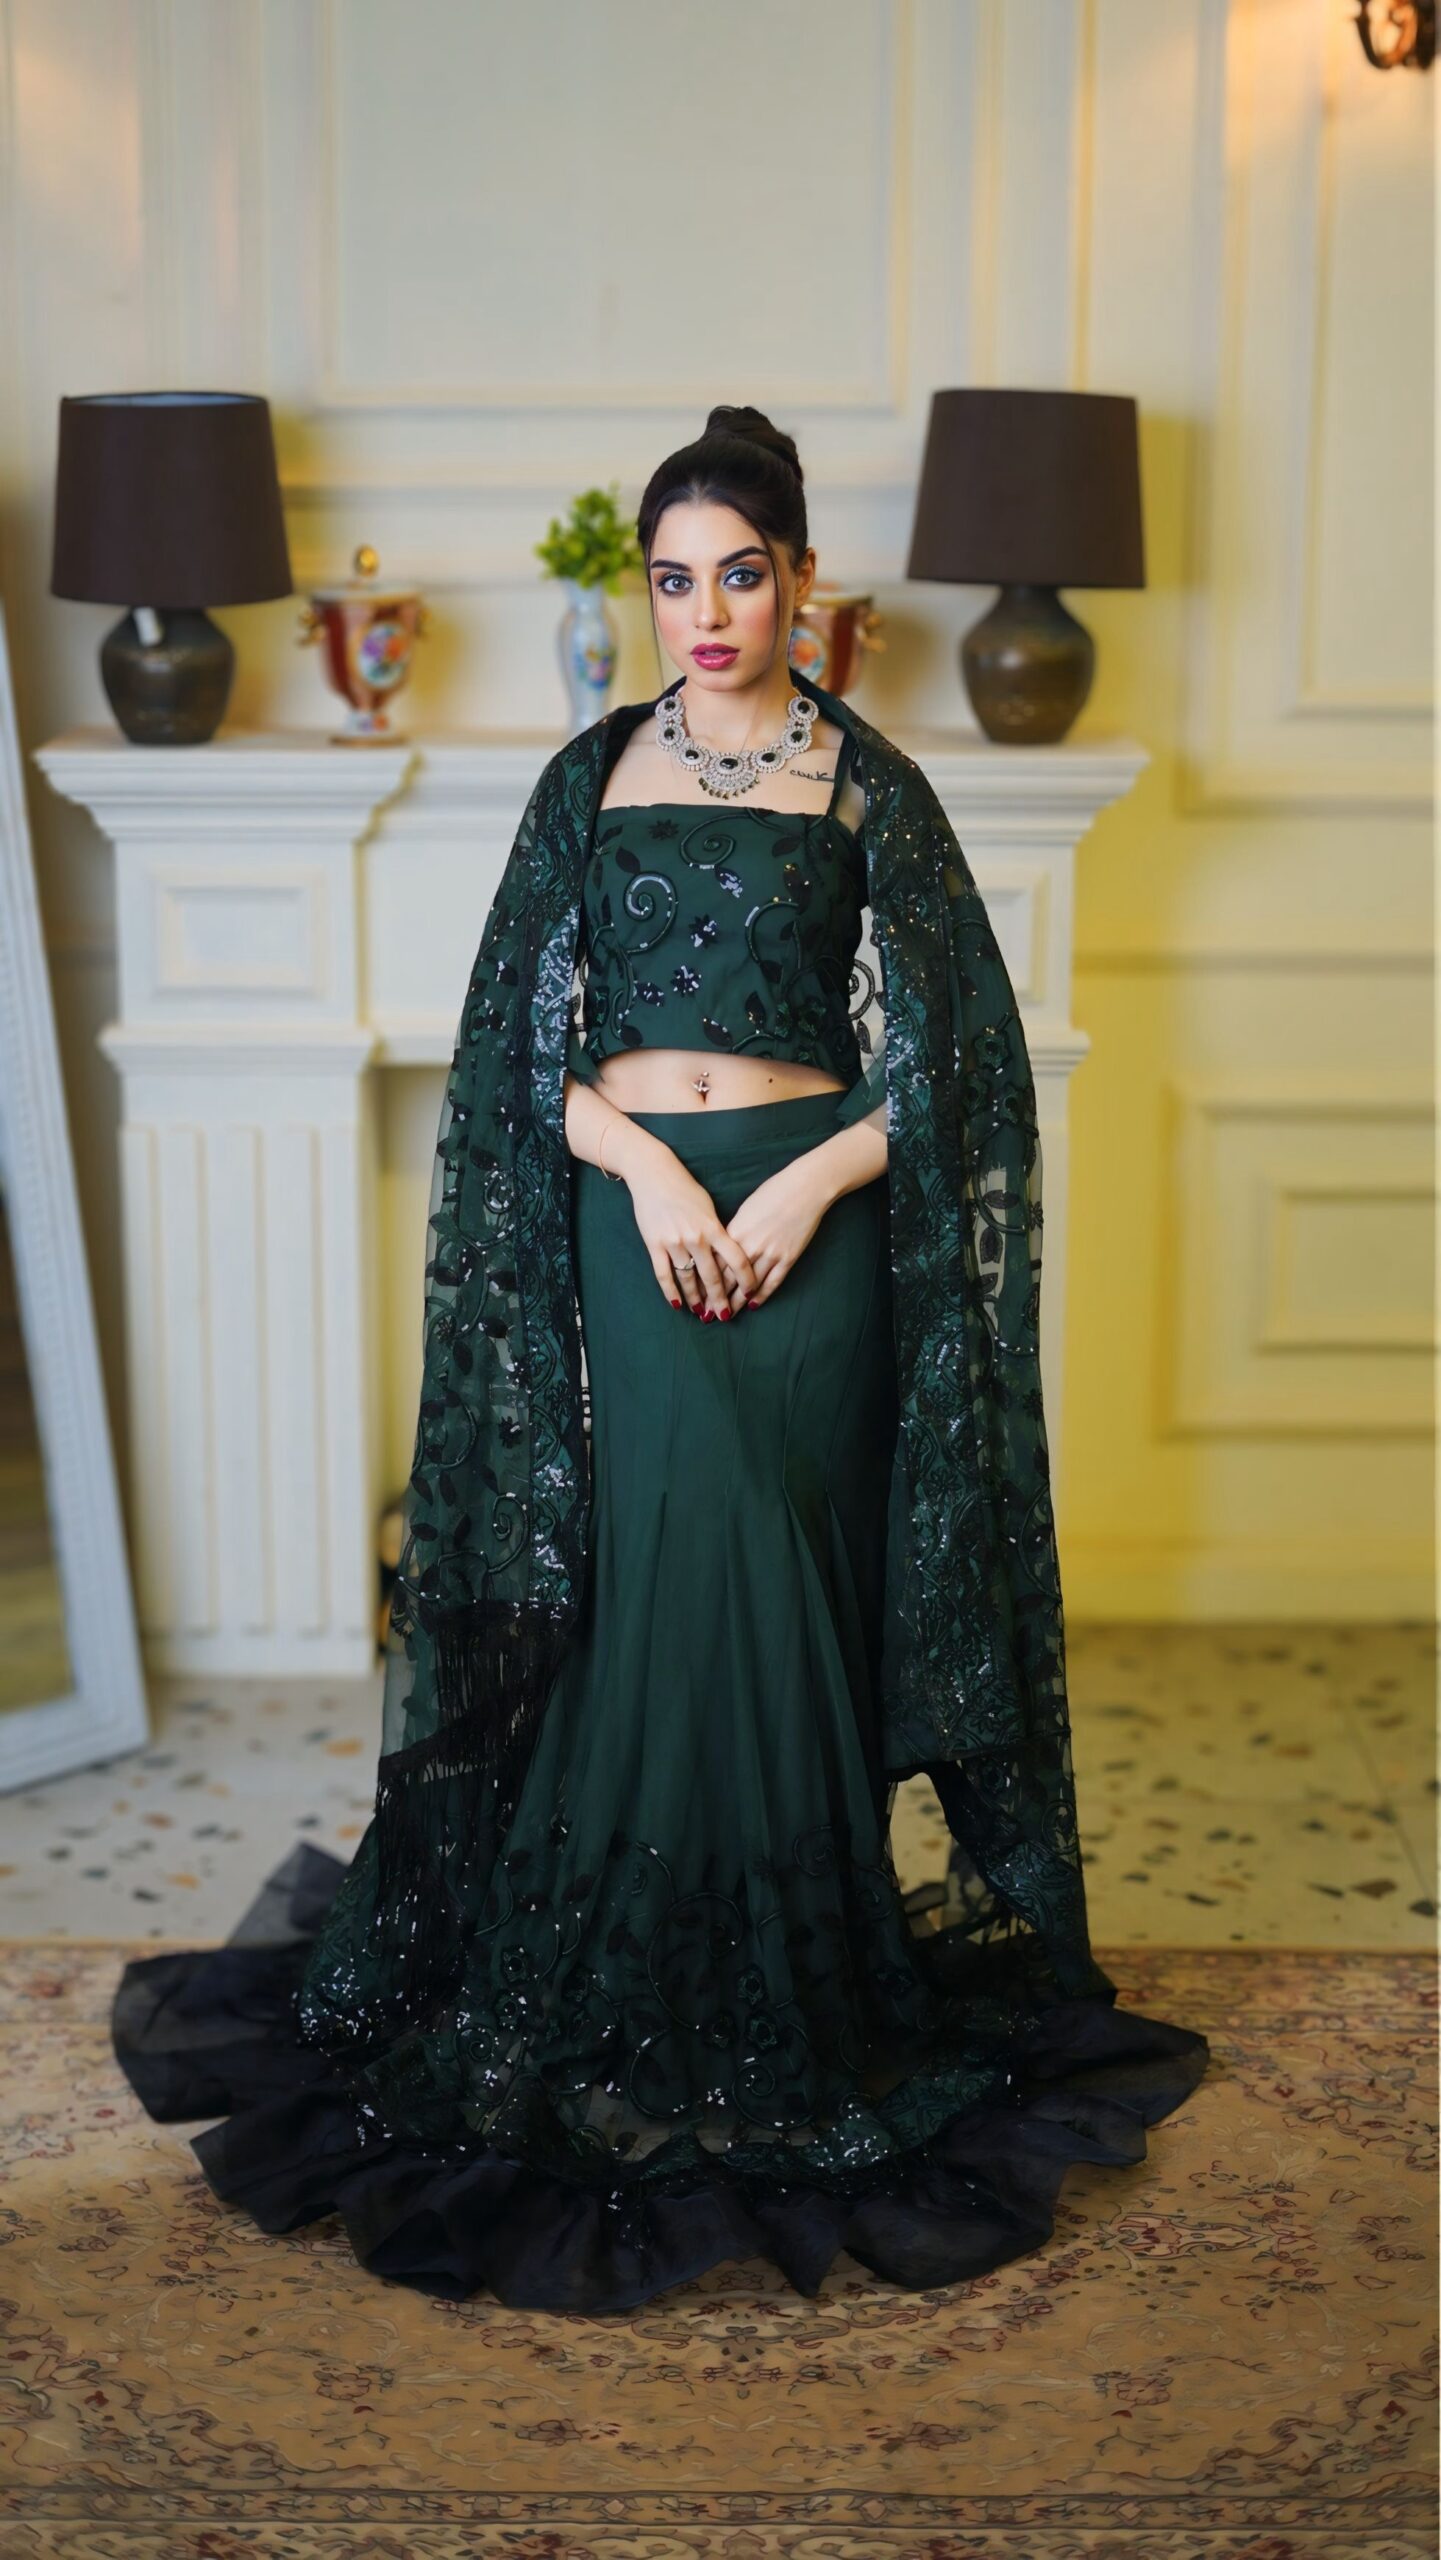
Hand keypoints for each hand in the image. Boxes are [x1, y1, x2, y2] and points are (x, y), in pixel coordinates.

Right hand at [619, 1131, 760, 1319]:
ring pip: (688, 1279)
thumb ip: (718, 1231)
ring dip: (696, 1299)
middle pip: (712, 1276)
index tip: (750, 1293)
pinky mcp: (654, 1244)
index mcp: (714, 1228)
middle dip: (719, 1299)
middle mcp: (696, 1237)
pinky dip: (671, 1292)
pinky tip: (677, 1304)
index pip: (736, 1259)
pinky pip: (664, 1274)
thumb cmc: (685, 1188)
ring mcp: (674, 1242)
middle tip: (725, 1315)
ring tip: (701, 1313)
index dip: (745, 1279)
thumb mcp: (708, 1207)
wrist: (654, 1174)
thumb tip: (728, 1252)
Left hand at [718, 1155, 833, 1311]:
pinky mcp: (788, 1258)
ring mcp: (770, 1253)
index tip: (696, 1295)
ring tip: (727, 1315)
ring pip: (748, 1286)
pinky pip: (772, 1282)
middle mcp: (749, 1246)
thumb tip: (723, 1247)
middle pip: (728, 1279)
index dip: (703, 1283)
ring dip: (737, 1303)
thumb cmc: (773, 1192)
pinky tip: (753, 1305)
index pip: (713, 1264)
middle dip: (716, 1299)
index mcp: (734, 1232)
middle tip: (707, 1315)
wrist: (804, 1188)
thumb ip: (733, 1231)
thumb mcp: (745, 1209)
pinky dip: (762, 1295)